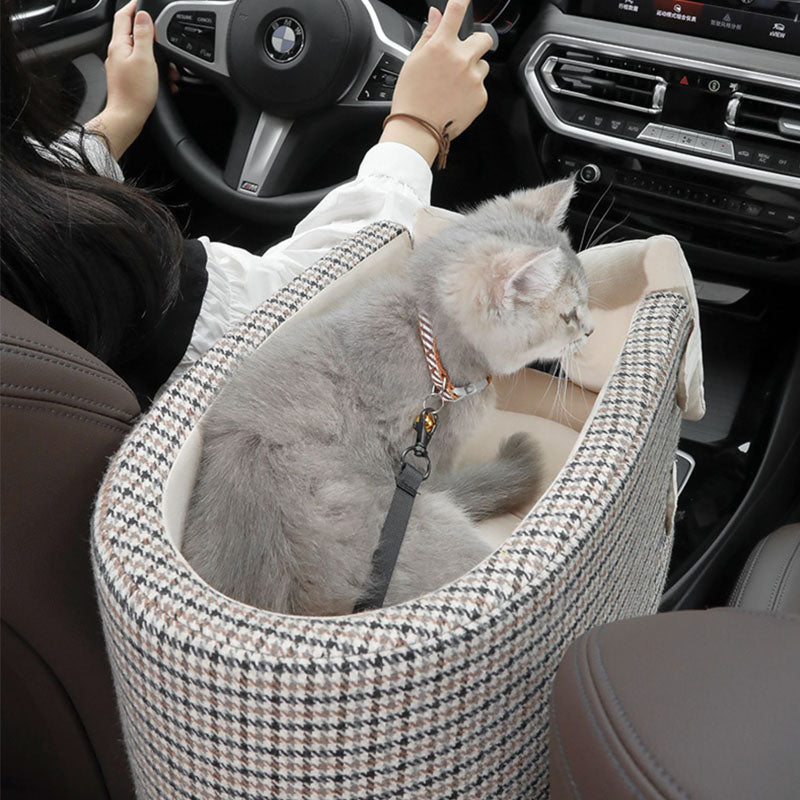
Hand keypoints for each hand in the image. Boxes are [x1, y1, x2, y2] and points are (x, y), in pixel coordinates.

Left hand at [86, 0, 158, 158]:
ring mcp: (120, 67)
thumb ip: (143, 35)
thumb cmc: (135, 92)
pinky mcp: (126, 79)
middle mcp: (117, 54)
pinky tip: (163, 79)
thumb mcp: (144, 59)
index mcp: (119, 44)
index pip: (123, 16)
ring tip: (168, 68)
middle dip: (150, 34)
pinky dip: (153, 70)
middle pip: (132, 33)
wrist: (127, 118)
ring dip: (155, 56)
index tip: (141, 2)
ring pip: (139, 52)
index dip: (133, 6)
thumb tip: (143, 16)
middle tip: (162, 38)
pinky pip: (141, 67)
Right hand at [380, 0, 492, 166]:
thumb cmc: (411, 97)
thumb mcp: (413, 61)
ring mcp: (474, 79)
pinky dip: (472, 91)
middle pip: (484, 38)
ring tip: (455, 85)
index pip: (457, 10)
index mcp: (442, 46)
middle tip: (463, 56)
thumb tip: (436, 14)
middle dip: (476, 44)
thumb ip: (429, 34)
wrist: (417, 129)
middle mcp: (461, 59)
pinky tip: (457, 98)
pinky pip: (482, 86)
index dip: (463, 0)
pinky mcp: (481, 97)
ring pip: (483, 65)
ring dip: (474, 70)